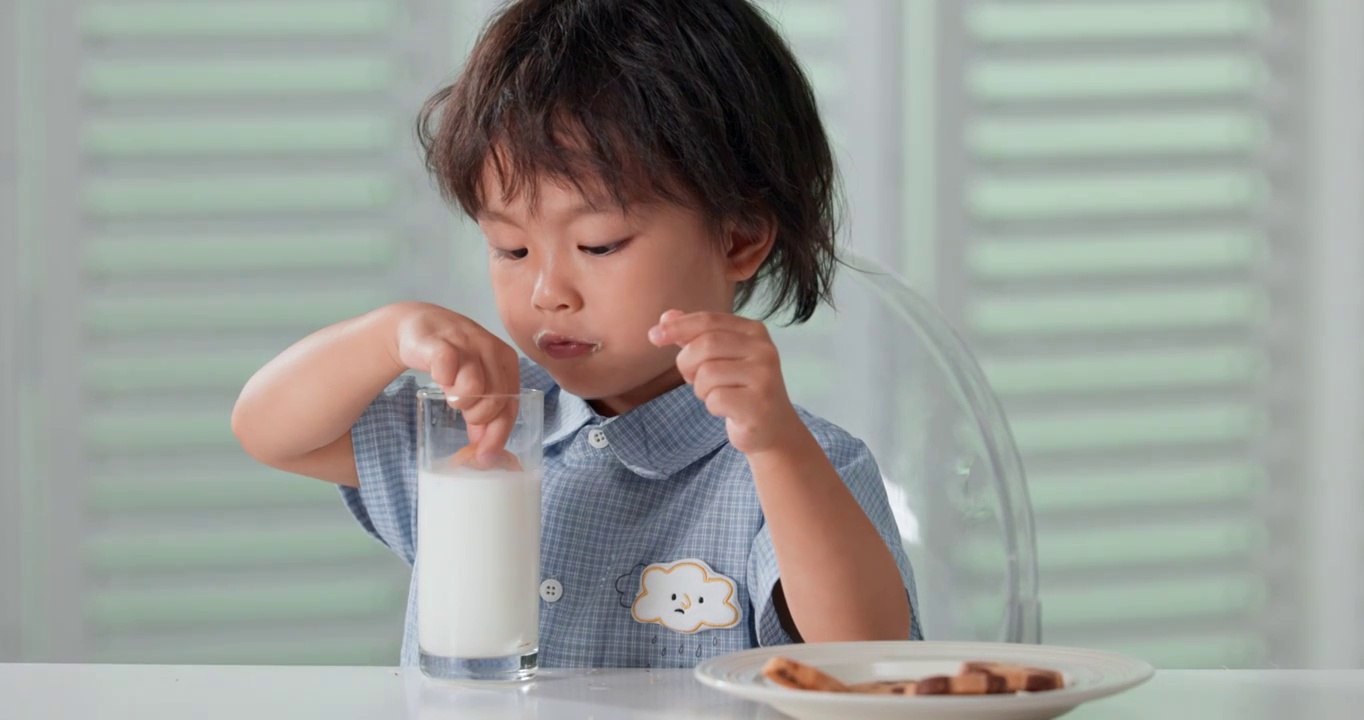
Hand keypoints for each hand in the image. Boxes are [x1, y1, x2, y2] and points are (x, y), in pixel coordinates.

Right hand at [391, 304, 520, 461]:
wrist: (418, 327)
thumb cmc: (452, 360)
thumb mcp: (473, 385)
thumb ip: (481, 413)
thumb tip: (485, 452)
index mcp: (506, 361)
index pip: (511, 405)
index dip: (499, 434)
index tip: (485, 456)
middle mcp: (491, 349)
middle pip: (496, 401)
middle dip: (479, 418)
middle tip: (463, 411)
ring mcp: (466, 344)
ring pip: (475, 387)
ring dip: (461, 401)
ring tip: (450, 393)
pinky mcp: (440, 343)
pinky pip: (447, 368)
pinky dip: (444, 380)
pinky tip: (440, 379)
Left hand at [648, 310, 803, 454]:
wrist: (773, 428)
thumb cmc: (741, 388)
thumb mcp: (719, 357)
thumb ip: (695, 336)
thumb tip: (666, 317)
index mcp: (754, 331)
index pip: (709, 320)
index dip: (678, 326)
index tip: (654, 336)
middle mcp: (764, 349)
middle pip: (705, 345)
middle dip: (687, 364)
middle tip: (693, 379)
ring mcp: (764, 377)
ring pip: (707, 373)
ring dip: (701, 389)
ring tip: (717, 395)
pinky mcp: (759, 404)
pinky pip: (715, 399)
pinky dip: (712, 406)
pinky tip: (727, 409)